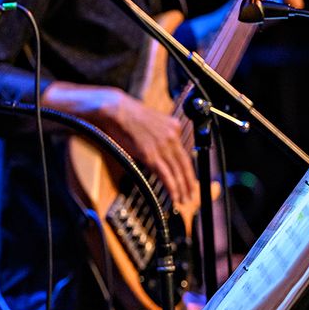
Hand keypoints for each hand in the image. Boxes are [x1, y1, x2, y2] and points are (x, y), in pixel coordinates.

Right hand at [43, 81, 197, 212]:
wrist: (117, 110)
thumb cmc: (127, 116)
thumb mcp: (150, 123)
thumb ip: (159, 136)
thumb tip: (158, 150)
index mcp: (174, 127)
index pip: (185, 153)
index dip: (189, 169)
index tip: (190, 179)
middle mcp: (172, 136)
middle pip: (185, 164)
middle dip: (189, 182)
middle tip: (191, 194)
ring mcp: (163, 146)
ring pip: (177, 172)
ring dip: (182, 188)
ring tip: (183, 199)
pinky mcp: (152, 154)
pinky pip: (166, 175)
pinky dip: (172, 187)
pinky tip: (174, 196)